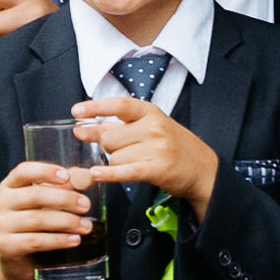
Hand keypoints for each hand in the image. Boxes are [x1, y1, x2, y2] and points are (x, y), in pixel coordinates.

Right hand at [0, 160, 93, 279]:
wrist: (15, 259)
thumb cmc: (35, 223)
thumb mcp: (46, 202)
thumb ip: (65, 187)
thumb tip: (89, 177)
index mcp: (10, 186)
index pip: (24, 171)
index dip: (46, 171)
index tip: (67, 177)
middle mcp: (1, 202)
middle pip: (35, 195)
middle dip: (65, 199)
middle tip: (86, 205)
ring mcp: (0, 225)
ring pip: (37, 219)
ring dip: (66, 222)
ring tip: (86, 226)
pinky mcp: (5, 246)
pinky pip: (35, 241)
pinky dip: (58, 240)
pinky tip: (75, 240)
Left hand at [76, 97, 217, 215]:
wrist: (203, 169)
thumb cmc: (174, 147)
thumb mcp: (151, 128)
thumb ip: (119, 127)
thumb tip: (83, 128)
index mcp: (151, 112)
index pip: (119, 105)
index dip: (95, 107)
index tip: (76, 111)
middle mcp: (154, 127)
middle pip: (110, 137)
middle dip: (107, 147)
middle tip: (119, 151)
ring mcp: (157, 147)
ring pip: (115, 156)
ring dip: (115, 164)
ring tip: (133, 164)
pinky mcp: (158, 168)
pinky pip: (125, 170)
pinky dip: (109, 174)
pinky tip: (96, 175)